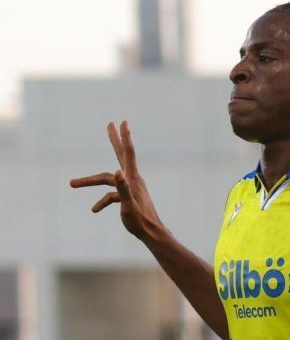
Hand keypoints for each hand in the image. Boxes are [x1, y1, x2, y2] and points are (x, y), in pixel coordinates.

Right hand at [70, 121, 162, 239]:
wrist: (151, 233)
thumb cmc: (140, 221)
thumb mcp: (128, 205)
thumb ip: (123, 188)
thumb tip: (117, 172)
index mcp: (133, 178)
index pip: (128, 153)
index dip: (125, 137)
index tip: (123, 122)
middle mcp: (132, 179)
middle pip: (121, 156)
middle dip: (114, 141)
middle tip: (110, 124)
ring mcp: (130, 188)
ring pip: (107, 180)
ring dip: (90, 181)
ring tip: (71, 183)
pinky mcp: (127, 197)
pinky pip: (111, 195)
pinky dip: (102, 201)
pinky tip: (94, 210)